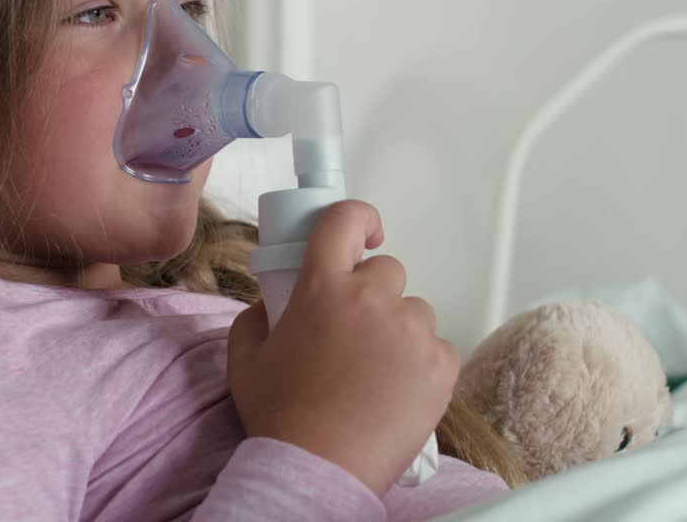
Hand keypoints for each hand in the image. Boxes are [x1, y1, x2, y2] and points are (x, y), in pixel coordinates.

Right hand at [226, 200, 458, 495]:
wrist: (318, 469)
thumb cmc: (281, 417)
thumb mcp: (245, 358)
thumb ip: (256, 316)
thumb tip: (274, 303)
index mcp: (321, 287)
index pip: (345, 220)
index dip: (357, 217)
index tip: (363, 234)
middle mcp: (371, 299)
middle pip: (387, 270)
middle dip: (372, 294)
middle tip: (353, 335)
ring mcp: (411, 331)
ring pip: (414, 311)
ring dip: (398, 331)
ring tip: (374, 375)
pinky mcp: (441, 364)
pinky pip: (438, 348)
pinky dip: (422, 364)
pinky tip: (395, 392)